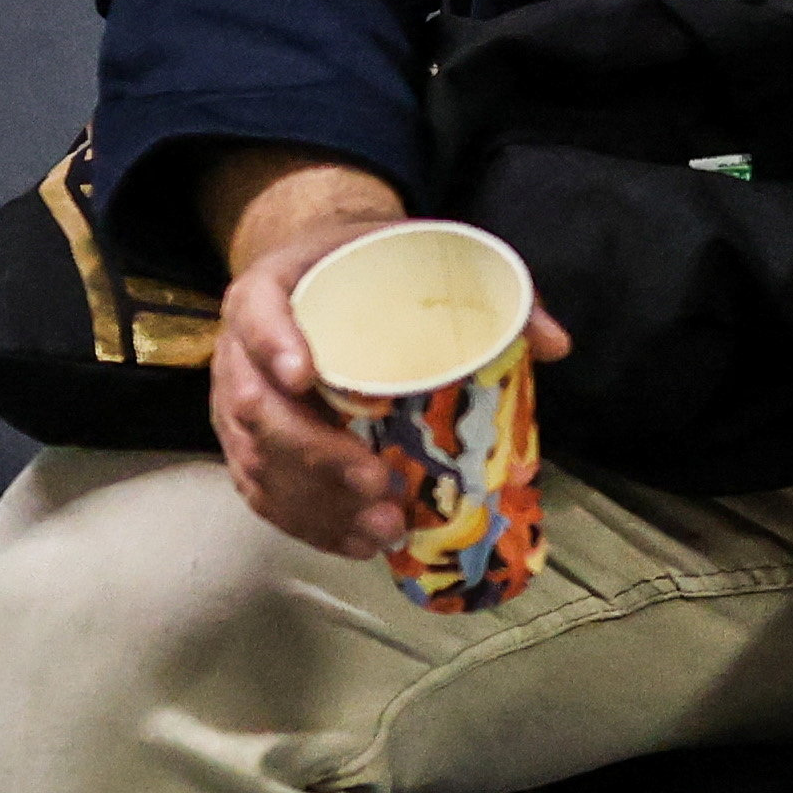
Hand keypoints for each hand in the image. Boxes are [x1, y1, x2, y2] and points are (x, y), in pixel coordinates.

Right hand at [198, 153, 567, 573]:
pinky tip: (359, 541)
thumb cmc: (372, 265)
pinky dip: (310, 524)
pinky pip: (265, 495)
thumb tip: (555, 344)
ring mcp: (237, 405)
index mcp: (271, 287)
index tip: (306, 374)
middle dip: (314, 454)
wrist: (318, 277)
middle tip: (375, 481)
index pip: (256, 311)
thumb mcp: (422, 250)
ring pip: (259, 463)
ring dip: (318, 503)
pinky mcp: (250, 449)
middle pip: (256, 407)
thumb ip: (489, 287)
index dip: (274, 343)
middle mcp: (240, 350)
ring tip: (383, 527)